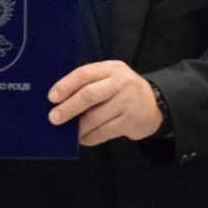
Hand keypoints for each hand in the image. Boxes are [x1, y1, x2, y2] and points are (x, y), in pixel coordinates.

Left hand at [47, 60, 162, 146]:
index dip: (66, 85)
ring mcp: (128, 102)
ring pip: (96, 117)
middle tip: (54, 118)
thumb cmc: (122, 90)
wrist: (156, 103)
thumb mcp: (110, 78)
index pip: (85, 73)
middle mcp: (121, 83)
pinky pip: (105, 132)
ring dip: (79, 127)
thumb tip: (59, 101)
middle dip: (68, 108)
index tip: (52, 97)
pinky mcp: (131, 121)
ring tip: (69, 132)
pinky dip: (91, 137)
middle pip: (89, 95)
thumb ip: (89, 84)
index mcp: (111, 68)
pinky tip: (83, 138)